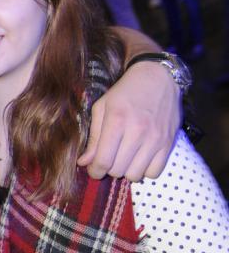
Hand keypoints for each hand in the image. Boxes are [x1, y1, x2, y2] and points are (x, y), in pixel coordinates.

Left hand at [77, 61, 179, 180]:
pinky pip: (154, 172)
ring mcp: (155, 139)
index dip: (94, 171)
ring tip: (125, 158)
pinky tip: (140, 159)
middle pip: (117, 170)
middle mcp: (137, 132)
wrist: (158, 77)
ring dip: (126, 171)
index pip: (103, 161)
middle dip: (109, 169)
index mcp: (117, 122)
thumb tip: (84, 162)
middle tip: (110, 158)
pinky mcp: (168, 143)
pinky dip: (145, 171)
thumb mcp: (102, 108)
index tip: (93, 169)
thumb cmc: (125, 93)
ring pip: (135, 175)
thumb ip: (93, 137)